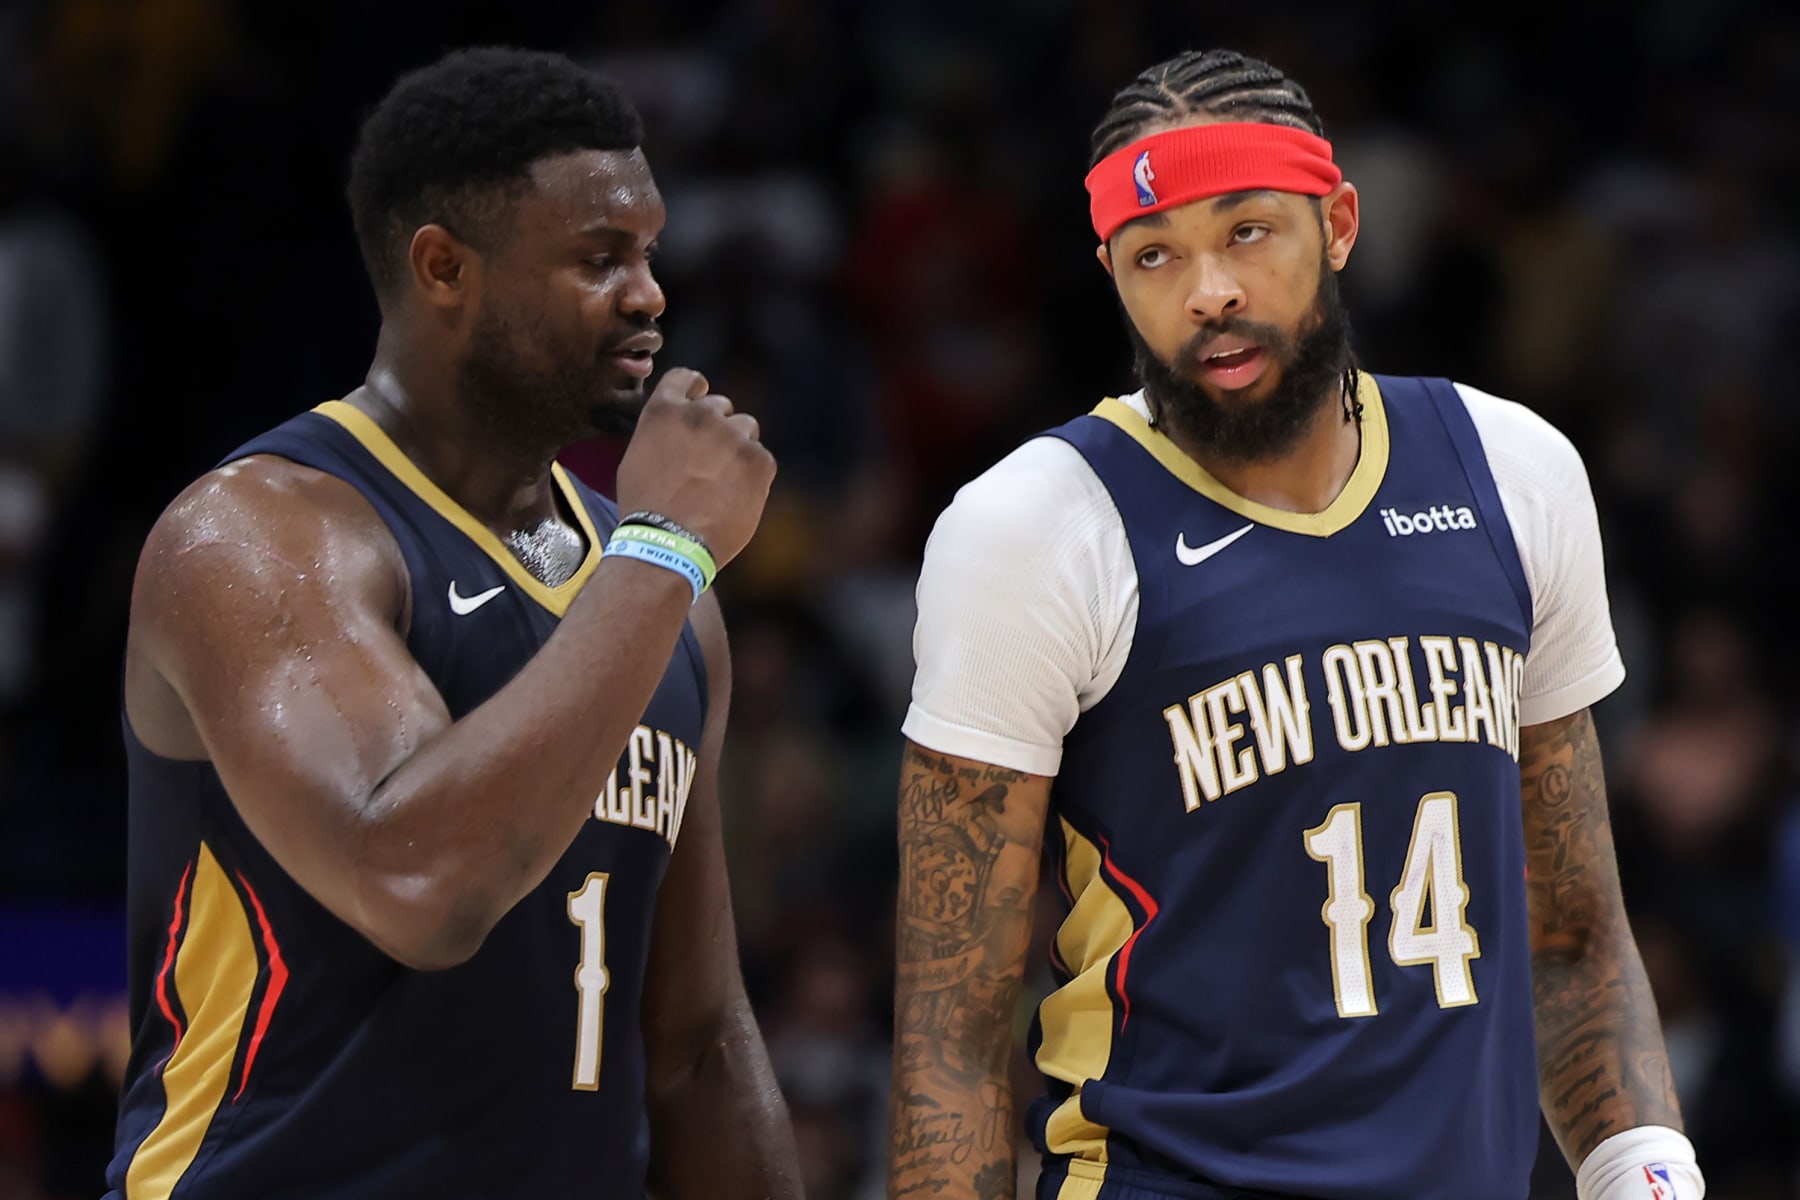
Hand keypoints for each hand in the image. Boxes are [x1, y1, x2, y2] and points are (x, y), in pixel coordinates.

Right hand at [615, 369, 775, 567]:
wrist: (668, 543)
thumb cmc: (646, 510)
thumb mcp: (637, 459)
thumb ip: (662, 434)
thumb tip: (679, 432)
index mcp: (664, 410)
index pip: (685, 378)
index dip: (695, 388)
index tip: (700, 397)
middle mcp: (701, 414)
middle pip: (721, 406)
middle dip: (718, 428)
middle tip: (711, 461)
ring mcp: (732, 435)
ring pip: (746, 428)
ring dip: (738, 447)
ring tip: (722, 483)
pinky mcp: (759, 460)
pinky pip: (762, 459)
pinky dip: (753, 476)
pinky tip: (734, 498)